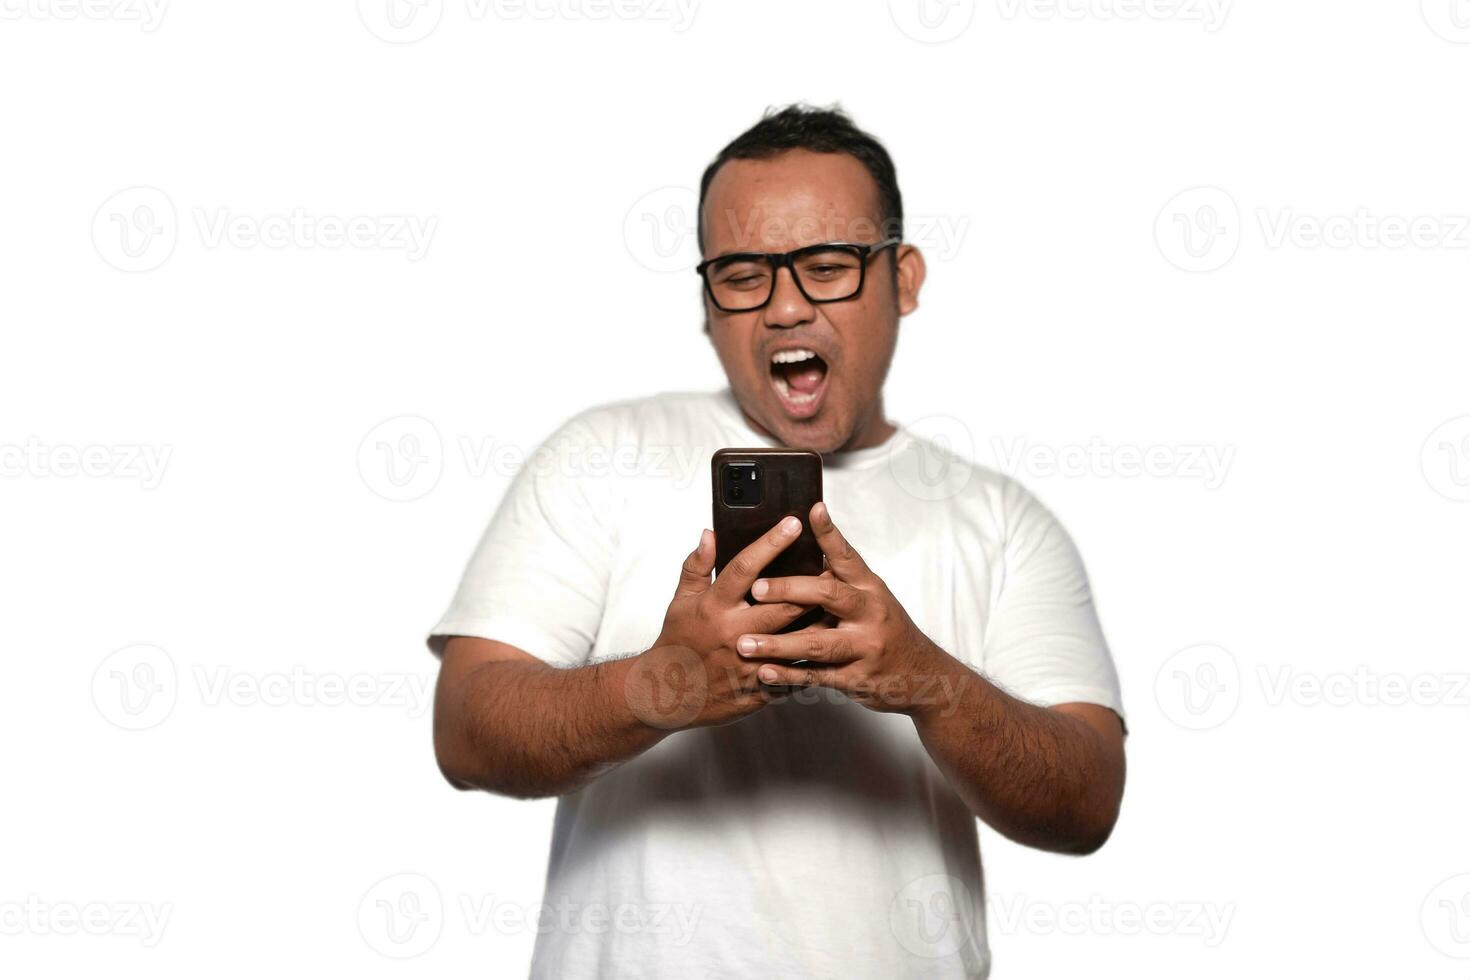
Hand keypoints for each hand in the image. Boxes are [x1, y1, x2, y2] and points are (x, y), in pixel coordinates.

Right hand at [628, 517, 813, 729]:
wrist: (669, 694)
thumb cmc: (678, 643)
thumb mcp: (680, 601)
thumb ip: (697, 566)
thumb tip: (710, 534)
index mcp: (715, 606)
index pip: (746, 567)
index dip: (771, 543)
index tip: (793, 524)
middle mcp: (733, 632)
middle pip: (783, 605)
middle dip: (811, 586)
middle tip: (834, 568)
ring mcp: (749, 662)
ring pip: (796, 639)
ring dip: (820, 622)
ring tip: (841, 605)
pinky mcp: (760, 687)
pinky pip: (794, 672)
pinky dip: (814, 659)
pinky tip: (831, 645)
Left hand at [735, 501, 959, 714]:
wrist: (922, 674)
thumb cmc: (887, 630)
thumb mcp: (872, 598)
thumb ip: (840, 580)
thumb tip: (802, 551)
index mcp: (870, 588)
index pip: (847, 556)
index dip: (830, 533)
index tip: (812, 511)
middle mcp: (869, 614)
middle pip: (829, 595)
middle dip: (789, 591)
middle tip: (755, 589)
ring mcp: (864, 647)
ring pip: (817, 643)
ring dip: (778, 644)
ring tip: (745, 643)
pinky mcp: (856, 678)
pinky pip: (817, 676)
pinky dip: (788, 675)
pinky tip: (764, 672)